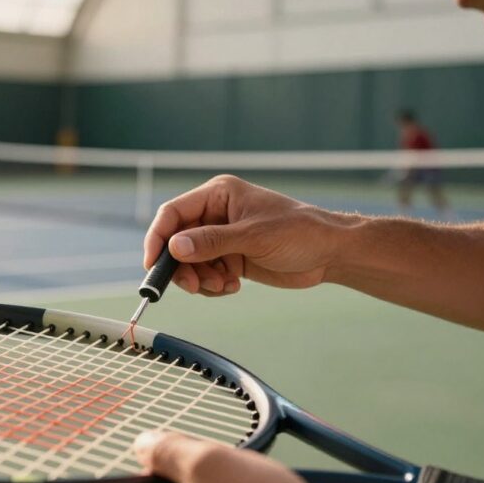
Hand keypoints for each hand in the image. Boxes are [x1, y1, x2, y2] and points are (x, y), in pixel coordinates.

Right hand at [144, 175, 356, 295]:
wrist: (330, 253)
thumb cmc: (299, 231)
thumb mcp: (253, 236)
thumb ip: (212, 242)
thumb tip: (174, 248)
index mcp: (218, 195)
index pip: (174, 213)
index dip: (158, 238)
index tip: (153, 264)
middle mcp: (215, 215)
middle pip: (177, 242)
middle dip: (182, 267)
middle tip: (195, 287)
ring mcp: (223, 238)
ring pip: (190, 263)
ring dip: (200, 279)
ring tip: (224, 285)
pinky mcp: (231, 258)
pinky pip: (206, 274)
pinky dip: (213, 285)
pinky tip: (233, 285)